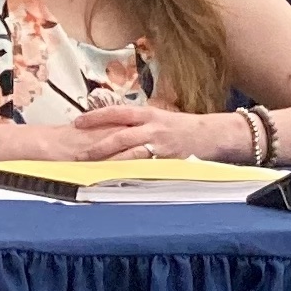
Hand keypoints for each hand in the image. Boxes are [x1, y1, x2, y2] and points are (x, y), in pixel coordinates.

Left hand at [64, 97, 236, 159]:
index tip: (77, 122)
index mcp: (149, 113)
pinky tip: (117, 179)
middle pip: (120, 135)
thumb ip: (138, 122)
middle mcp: (153, 127)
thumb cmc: (184, 127)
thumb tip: (112, 127)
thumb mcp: (160, 118)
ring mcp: (160, 145)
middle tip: (79, 153)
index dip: (96, 116)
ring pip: (130, 154)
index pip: (117, 112)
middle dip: (98, 145)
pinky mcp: (168, 161)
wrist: (213, 134)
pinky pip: (145, 168)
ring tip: (92, 169)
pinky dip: (130, 173)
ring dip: (110, 162)